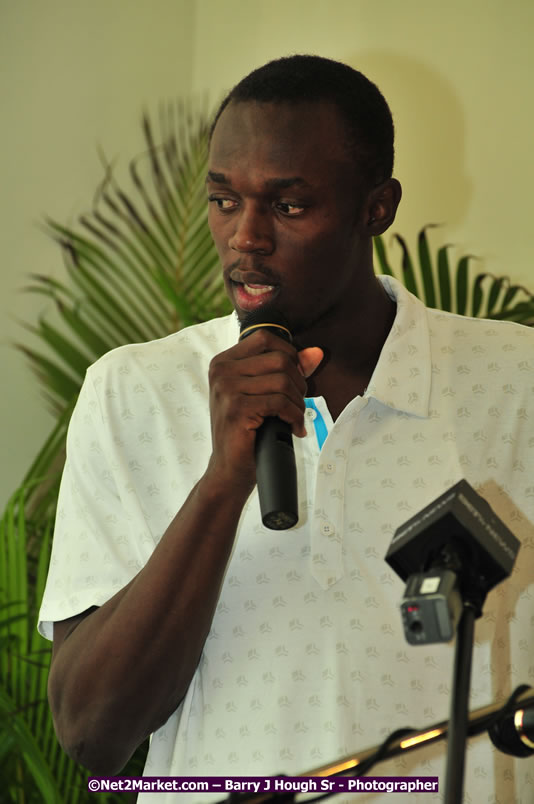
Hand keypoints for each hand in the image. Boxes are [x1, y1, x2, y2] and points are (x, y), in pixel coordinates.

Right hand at [206, 329, 322, 493]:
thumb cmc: (248, 431)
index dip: (289, 355)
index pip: (265, 338)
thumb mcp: (265, 393)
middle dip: (298, 383)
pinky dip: (295, 417)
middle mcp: (221, 371)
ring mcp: (226, 389)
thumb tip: (317, 353)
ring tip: (295, 418)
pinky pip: (280, 403)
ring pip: (283, 382)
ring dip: (298, 403)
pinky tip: (294, 429)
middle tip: (297, 405)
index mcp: (224, 362)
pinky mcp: (236, 409)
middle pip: (279, 359)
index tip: (295, 379)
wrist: (229, 468)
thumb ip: (288, 370)